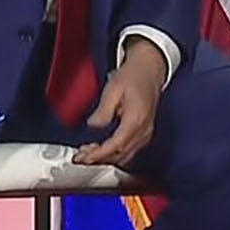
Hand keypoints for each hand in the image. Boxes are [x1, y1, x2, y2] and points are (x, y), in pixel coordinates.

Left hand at [73, 37, 165, 166]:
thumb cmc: (133, 77)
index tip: (84, 158)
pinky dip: (115, 154)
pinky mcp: (144, 133)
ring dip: (107, 158)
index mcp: (136, 120)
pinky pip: (130, 150)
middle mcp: (143, 130)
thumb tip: (93, 126)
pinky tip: (103, 149)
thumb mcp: (113, 89)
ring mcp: (146, 133)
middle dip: (99, 159)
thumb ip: (103, 111)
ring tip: (88, 153)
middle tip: (80, 156)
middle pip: (120, 155)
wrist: (149, 70)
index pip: (116, 146)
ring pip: (125, 156)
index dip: (98, 155)